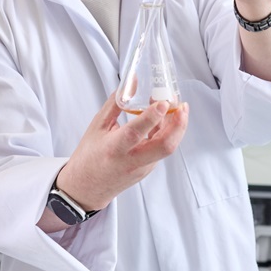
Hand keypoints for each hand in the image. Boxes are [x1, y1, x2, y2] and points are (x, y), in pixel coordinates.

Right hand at [55, 93, 188, 212]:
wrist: (87, 188)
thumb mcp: (97, 126)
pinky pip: (161, 149)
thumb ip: (116, 103)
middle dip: (179, 125)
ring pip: (167, 147)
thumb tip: (132, 82)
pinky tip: (166, 119)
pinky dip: (167, 133)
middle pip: (164, 146)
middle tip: (182, 106)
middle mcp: (131, 161)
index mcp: (114, 149)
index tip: (163, 102)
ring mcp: (143, 168)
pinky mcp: (148, 169)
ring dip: (176, 127)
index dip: (152, 117)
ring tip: (178, 107)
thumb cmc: (89, 156)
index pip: (136, 133)